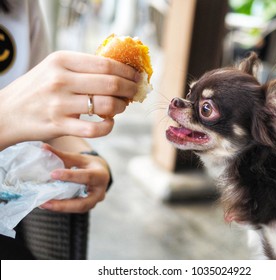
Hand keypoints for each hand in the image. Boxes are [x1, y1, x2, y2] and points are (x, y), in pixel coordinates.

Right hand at [0, 51, 139, 149]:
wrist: (7, 112)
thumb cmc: (37, 89)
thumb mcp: (55, 68)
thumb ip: (83, 67)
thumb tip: (119, 71)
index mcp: (62, 60)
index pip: (106, 64)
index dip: (127, 71)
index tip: (137, 76)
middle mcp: (61, 79)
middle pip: (110, 83)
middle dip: (130, 88)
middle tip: (135, 92)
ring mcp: (59, 103)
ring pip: (106, 105)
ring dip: (121, 107)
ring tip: (121, 107)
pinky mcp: (59, 125)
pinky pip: (95, 129)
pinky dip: (109, 126)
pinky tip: (109, 122)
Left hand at [40, 144, 110, 212]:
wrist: (101, 173)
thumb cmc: (88, 164)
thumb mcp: (78, 158)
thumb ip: (61, 155)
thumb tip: (43, 147)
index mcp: (100, 175)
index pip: (86, 176)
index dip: (70, 176)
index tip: (52, 174)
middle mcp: (100, 191)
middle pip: (83, 202)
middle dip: (63, 204)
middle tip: (45, 202)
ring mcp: (95, 201)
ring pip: (78, 209)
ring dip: (60, 208)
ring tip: (43, 204)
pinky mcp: (89, 206)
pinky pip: (75, 209)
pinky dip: (62, 207)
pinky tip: (48, 204)